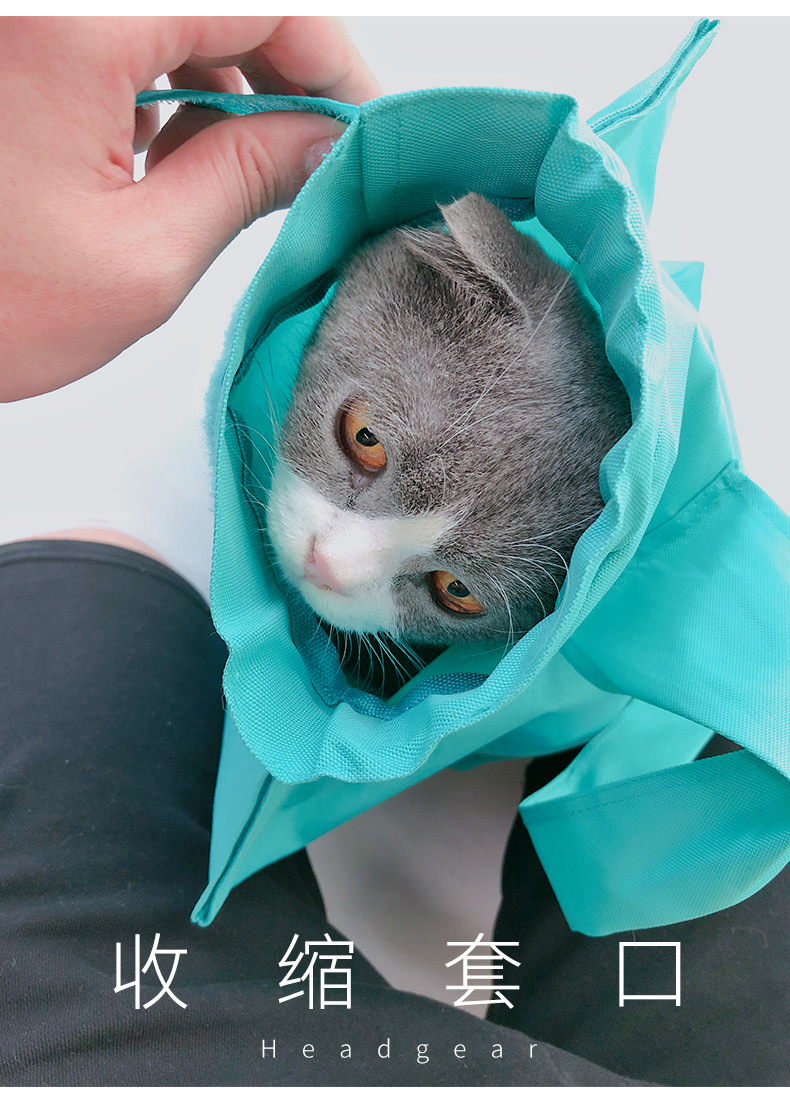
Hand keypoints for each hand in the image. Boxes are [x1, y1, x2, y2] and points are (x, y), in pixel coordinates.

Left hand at [0, 17, 379, 400]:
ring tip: (231, 163)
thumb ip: (246, 180)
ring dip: (215, 73)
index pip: (258, 0)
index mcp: (69, 21)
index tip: (361, 121)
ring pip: (162, 14)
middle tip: (312, 148)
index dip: (330, 62)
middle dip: (277, 68)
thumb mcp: (141, 260)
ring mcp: (23, 21)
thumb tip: (323, 144)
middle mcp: (41, 1)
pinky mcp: (14, 47)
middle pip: (210, 0)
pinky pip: (107, 30)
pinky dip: (154, 77)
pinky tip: (158, 146)